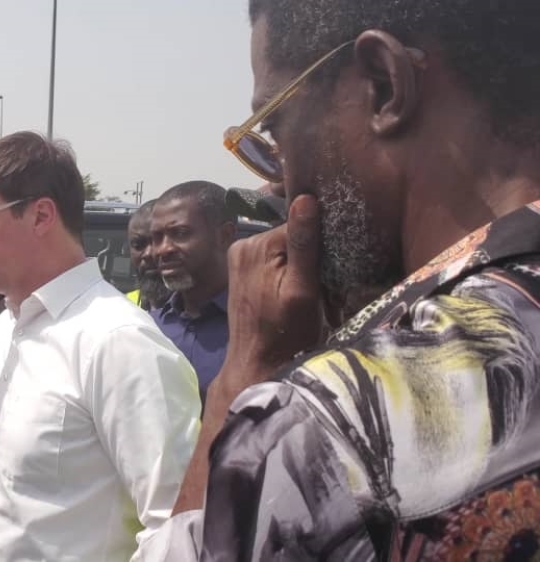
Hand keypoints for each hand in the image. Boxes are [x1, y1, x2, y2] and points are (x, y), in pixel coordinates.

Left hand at [223, 194, 322, 386]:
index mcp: (256, 245)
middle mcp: (243, 244)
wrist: (256, 364)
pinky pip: (273, 259)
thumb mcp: (302, 290)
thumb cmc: (285, 333)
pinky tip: (295, 290)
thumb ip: (303, 245)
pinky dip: (287, 270)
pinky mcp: (241, 271)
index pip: (301, 224)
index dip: (322, 242)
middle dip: (310, 253)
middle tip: (324, 281)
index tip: (334, 264)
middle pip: (291, 234)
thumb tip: (306, 198)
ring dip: (300, 263)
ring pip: (283, 247)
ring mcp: (239, 257)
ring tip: (310, 288)